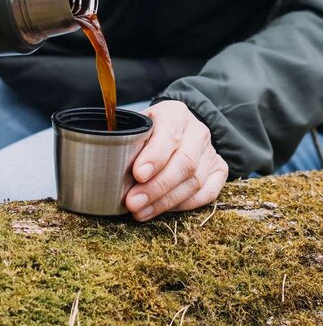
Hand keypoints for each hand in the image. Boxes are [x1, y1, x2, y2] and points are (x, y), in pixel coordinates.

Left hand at [125, 100, 228, 220]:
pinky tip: (162, 210)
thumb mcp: (136, 126)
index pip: (170, 135)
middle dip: (156, 187)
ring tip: (140, 211)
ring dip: (165, 201)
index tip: (138, 174)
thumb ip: (126, 140)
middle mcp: (198, 131)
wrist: (176, 130)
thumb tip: (106, 164)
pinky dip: (184, 205)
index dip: (155, 157)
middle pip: (184, 163)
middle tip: (133, 202)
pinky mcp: (219, 170)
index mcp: (175, 114)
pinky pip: (207, 193)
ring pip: (194, 181)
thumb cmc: (149, 131)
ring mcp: (210, 152)